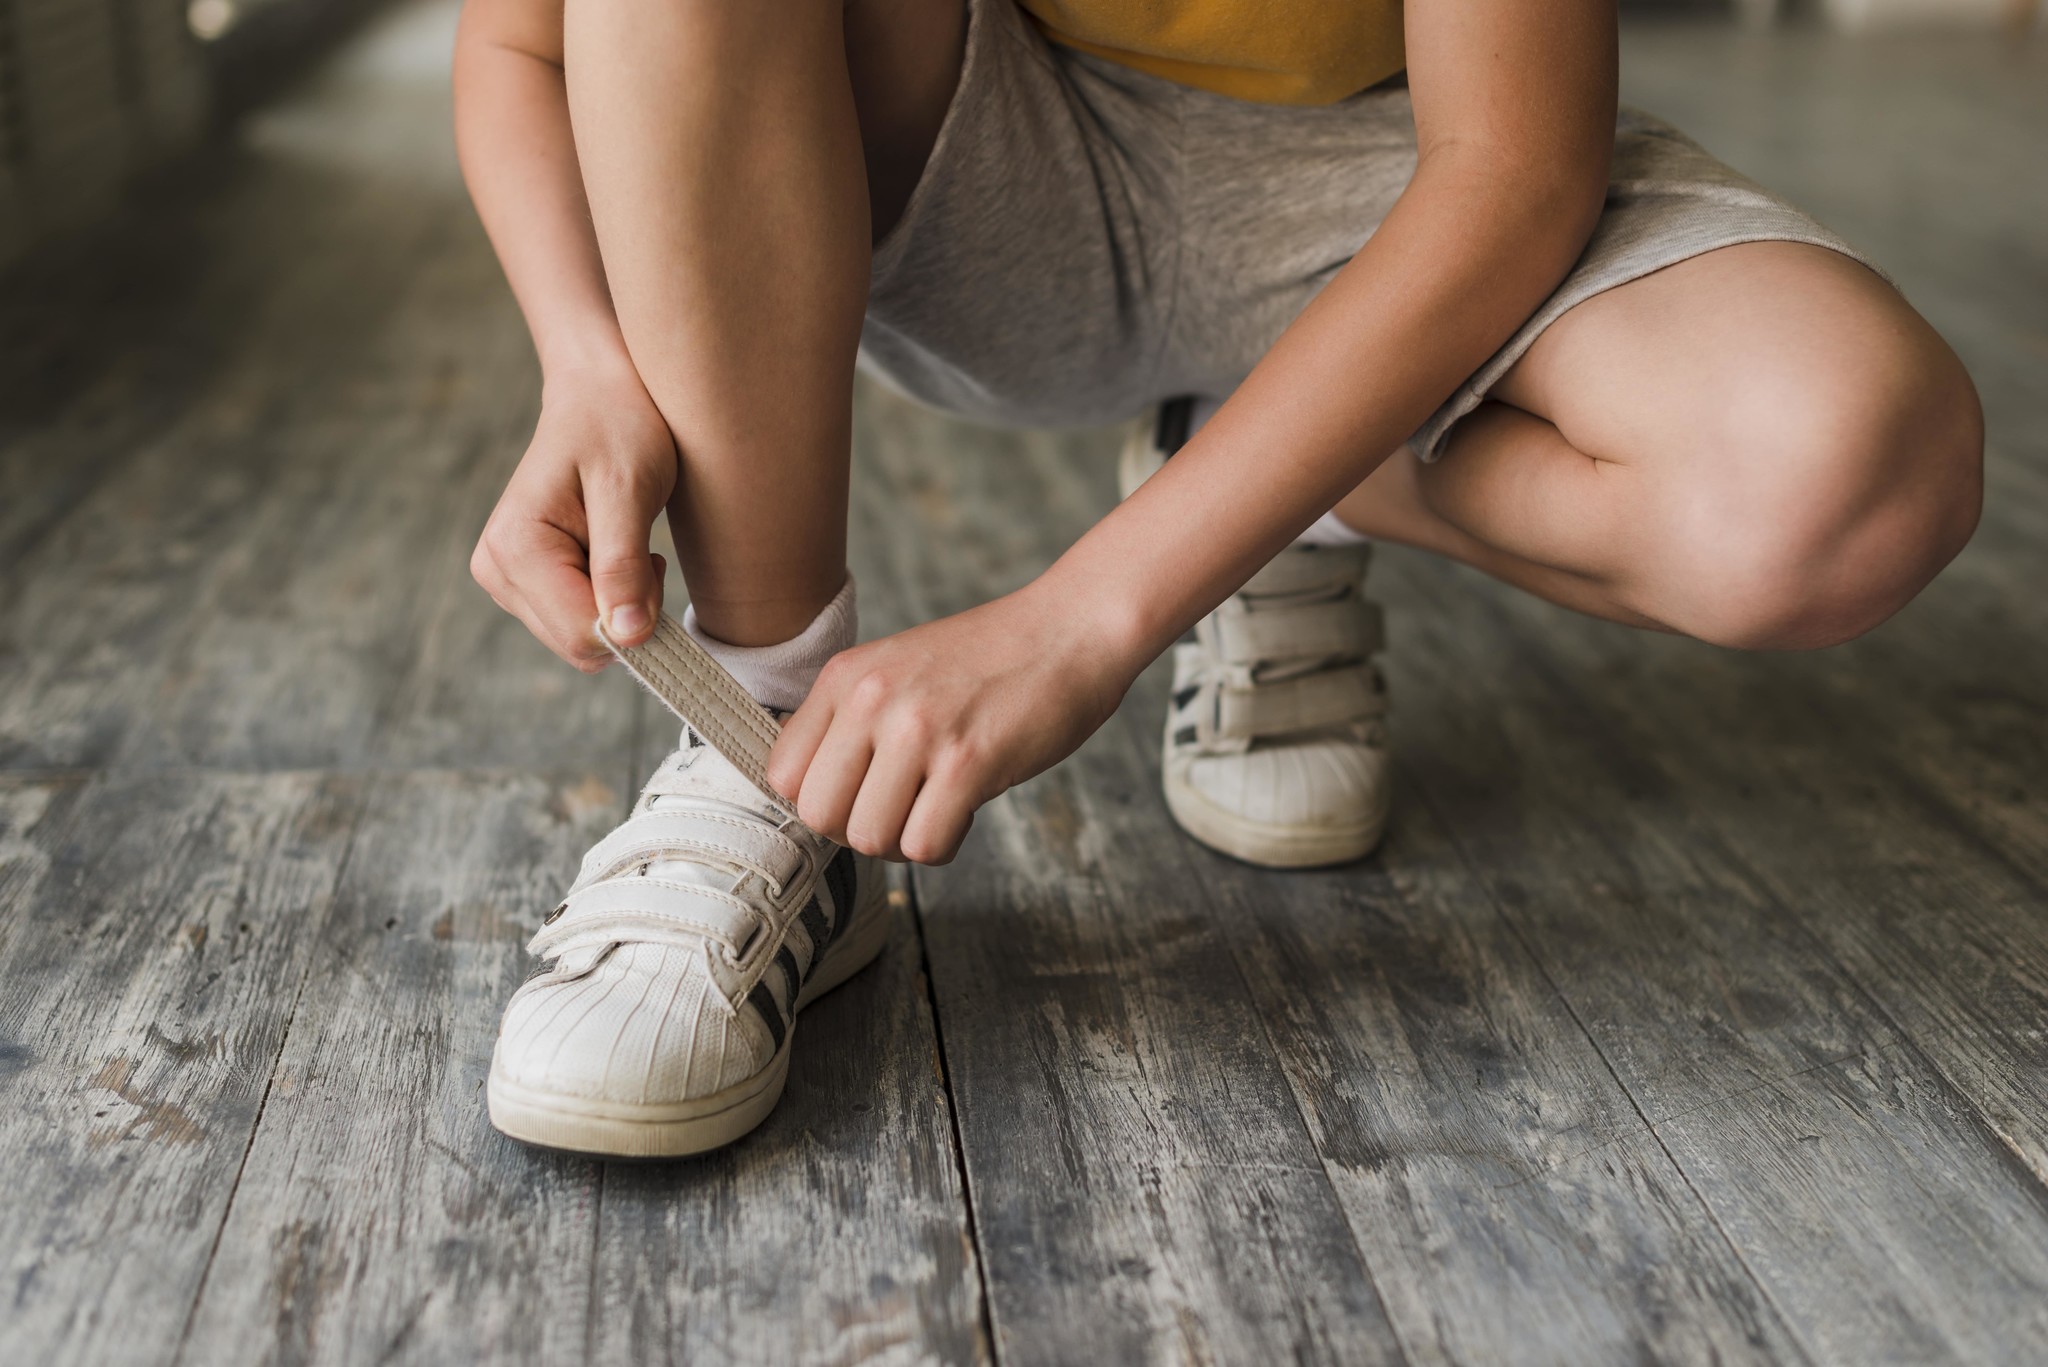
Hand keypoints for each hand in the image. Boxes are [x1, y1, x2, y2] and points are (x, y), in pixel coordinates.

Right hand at [471, 360, 676, 669]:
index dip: (633, 620)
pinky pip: (575, 622)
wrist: (597, 397)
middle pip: (578, 644)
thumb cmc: (617, 428)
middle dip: (625, 613)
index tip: (653, 563)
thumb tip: (627, 636)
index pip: (581, 634)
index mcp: (515, 547)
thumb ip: (622, 566)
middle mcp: (496, 569)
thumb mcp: (629, 490)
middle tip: (643, 552)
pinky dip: (607, 600)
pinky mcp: (520, 582)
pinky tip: (612, 553)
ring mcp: (503, 578)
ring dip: (618, 605)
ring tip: (626, 544)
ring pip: (579, 639)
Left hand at [766, 585, 1141, 863]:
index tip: (860, 796)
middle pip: (819, 815)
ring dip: (904, 841)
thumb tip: (811, 792)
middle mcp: (873, 699)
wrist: (1071, 629)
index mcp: (846, 677)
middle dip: (857, 830)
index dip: (820, 801)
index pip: (782, 774)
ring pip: (870, 838)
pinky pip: (925, 845)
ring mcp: (919, 730)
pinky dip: (943, 845)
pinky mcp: (968, 762)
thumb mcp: (897, 668)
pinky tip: (965, 810)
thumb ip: (850, 720)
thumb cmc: (991, 659)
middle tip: (899, 811)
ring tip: (936, 807)